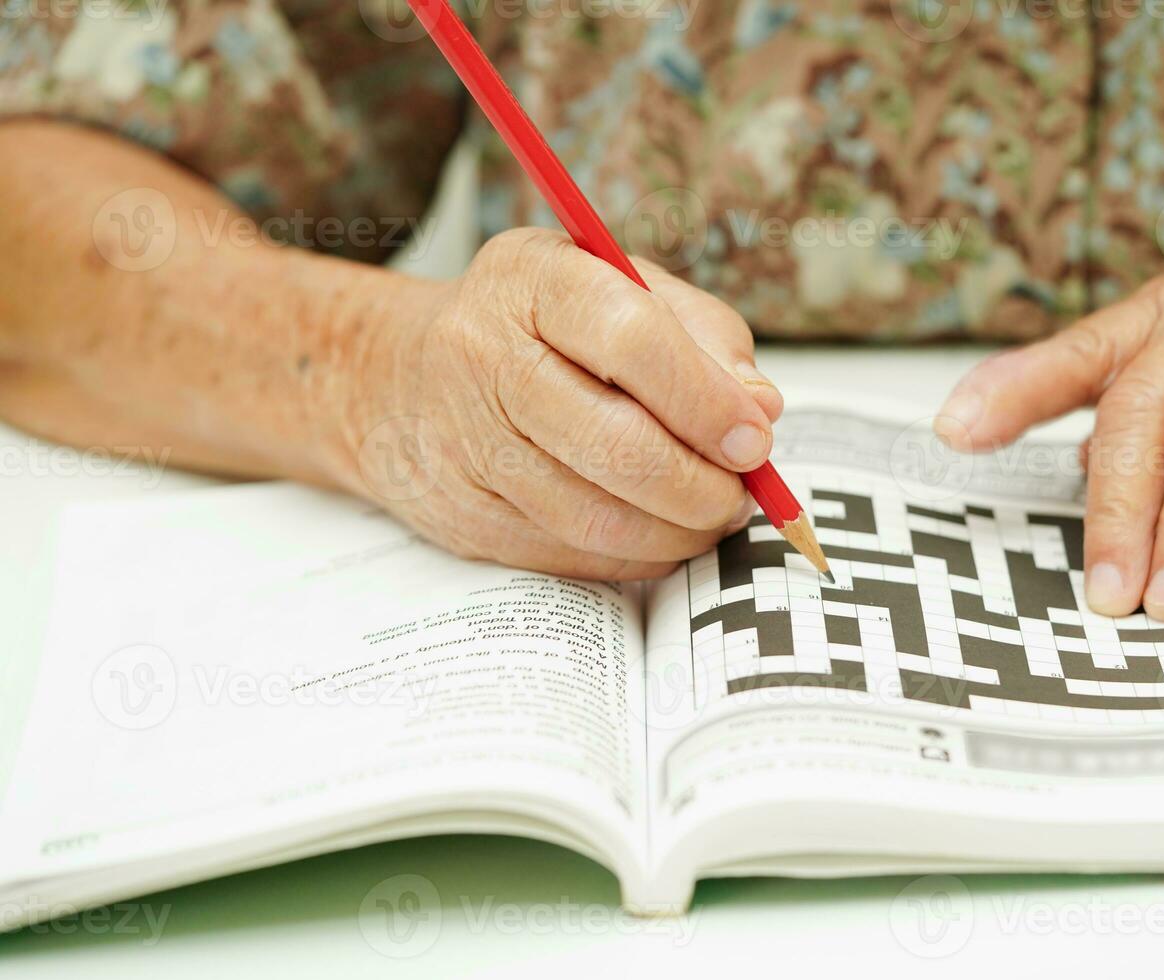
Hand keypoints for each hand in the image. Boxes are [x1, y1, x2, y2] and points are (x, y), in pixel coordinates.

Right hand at [337, 227, 781, 578]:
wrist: (400, 380)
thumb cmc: (542, 327)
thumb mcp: (620, 289)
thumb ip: (702, 337)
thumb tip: (760, 409)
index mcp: (532, 279)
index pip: (632, 340)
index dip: (706, 401)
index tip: (757, 440)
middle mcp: (484, 356)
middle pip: (617, 445)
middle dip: (702, 485)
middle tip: (743, 493)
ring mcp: (467, 445)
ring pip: (599, 518)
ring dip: (679, 532)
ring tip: (713, 515)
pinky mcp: (466, 517)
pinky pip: (575, 556)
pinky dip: (637, 555)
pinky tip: (661, 532)